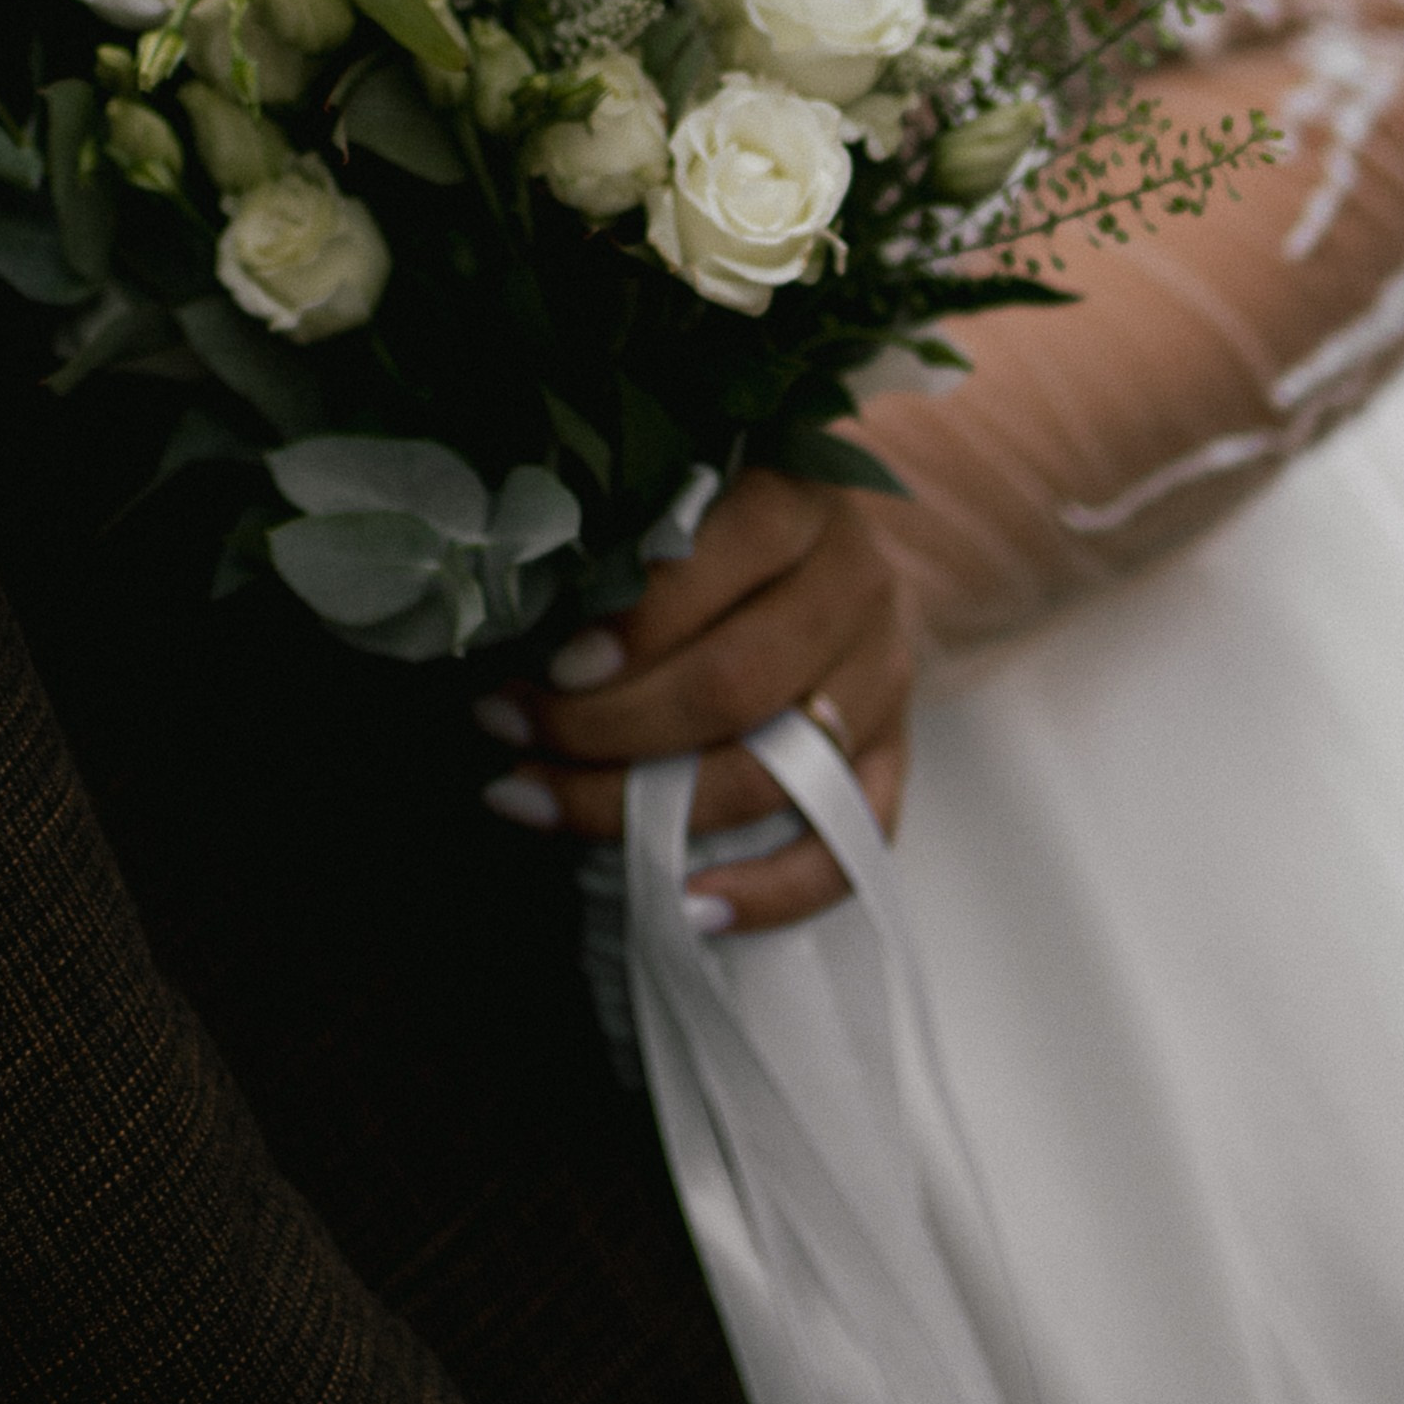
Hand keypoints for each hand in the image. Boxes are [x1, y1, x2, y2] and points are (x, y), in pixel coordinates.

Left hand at [473, 470, 913, 933]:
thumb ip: (626, 544)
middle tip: (507, 734)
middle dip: (607, 726)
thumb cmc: (726, 526)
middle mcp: (852, 586)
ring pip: (778, 772)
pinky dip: (768, 891)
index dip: (630, 626)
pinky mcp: (896, 757)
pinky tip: (685, 905)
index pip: (715, 562)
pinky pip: (848, 847)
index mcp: (794, 501)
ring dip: (648, 808)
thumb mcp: (685, 498)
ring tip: (540, 803)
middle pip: (736, 682)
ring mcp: (882, 678)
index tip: (546, 668)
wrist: (848, 551)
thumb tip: (509, 629)